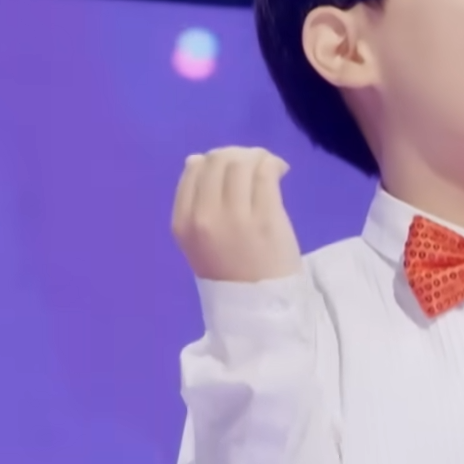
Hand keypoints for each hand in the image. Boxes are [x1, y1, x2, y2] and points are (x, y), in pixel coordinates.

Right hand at [171, 147, 303, 281]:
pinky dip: (273, 163)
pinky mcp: (265, 217)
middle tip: (256, 165)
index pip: (194, 170)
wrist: (258, 308)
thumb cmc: (231, 275)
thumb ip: (196, 202)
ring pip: (241, 163)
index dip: (215, 160)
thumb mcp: (199, 241)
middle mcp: (204, 216)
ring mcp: (235, 216)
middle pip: (218, 161)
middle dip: (238, 155)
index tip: (234, 169)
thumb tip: (196, 159)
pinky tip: (280, 171)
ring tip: (270, 167)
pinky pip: (265, 173)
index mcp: (183, 223)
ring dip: (257, 156)